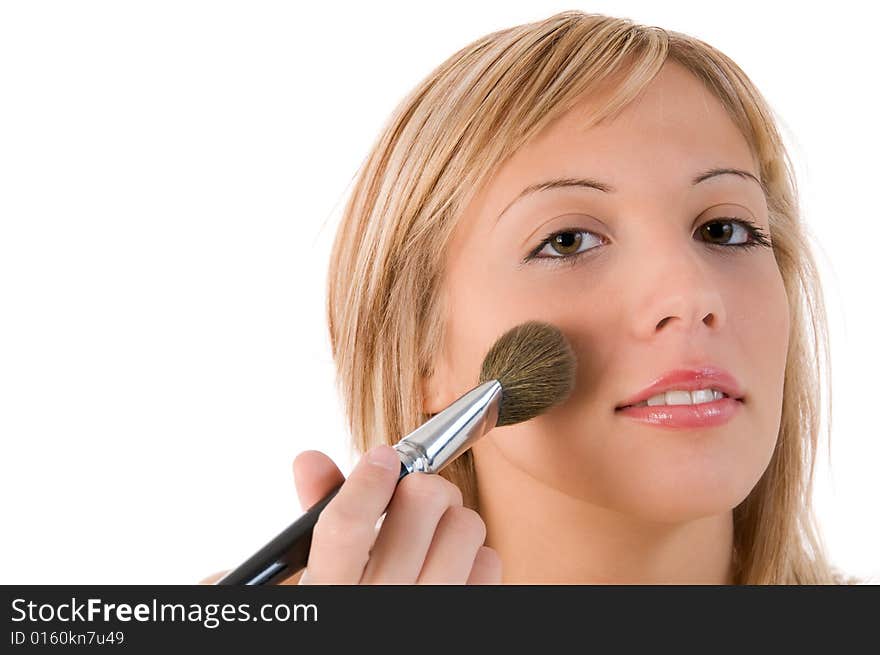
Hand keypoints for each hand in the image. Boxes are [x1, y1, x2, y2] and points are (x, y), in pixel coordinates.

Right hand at [199, 445, 501, 584]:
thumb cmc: (357, 599)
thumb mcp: (325, 573)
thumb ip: (321, 515)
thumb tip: (311, 461)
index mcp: (332, 591)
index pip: (345, 526)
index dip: (367, 481)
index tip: (382, 457)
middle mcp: (383, 604)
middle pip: (419, 504)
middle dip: (421, 485)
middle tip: (416, 493)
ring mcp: (431, 612)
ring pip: (464, 524)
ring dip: (452, 517)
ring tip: (435, 532)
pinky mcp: (467, 617)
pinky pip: (489, 562)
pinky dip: (475, 553)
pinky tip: (452, 563)